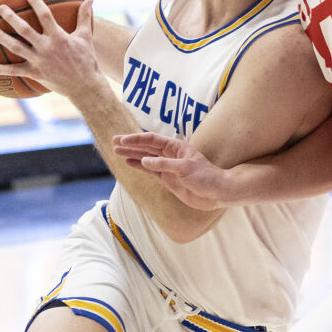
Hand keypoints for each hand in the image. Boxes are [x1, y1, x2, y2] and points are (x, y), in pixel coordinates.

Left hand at [0, 0, 99, 99]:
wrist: (85, 86)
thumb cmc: (86, 59)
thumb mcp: (86, 37)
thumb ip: (84, 17)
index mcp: (58, 37)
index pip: (45, 15)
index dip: (35, 2)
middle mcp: (46, 47)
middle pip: (25, 30)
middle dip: (11, 17)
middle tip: (0, 8)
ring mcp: (39, 61)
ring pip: (16, 47)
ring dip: (1, 38)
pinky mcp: (35, 73)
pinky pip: (14, 71)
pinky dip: (0, 70)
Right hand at [111, 132, 235, 209]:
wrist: (217, 192)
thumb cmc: (206, 177)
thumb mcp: (185, 169)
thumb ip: (164, 164)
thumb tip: (144, 160)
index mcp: (176, 147)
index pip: (152, 140)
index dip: (136, 139)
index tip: (122, 140)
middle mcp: (170, 155)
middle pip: (146, 147)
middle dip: (130, 144)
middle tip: (114, 142)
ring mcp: (168, 166)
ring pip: (146, 158)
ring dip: (132, 154)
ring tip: (117, 151)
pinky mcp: (168, 178)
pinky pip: (150, 170)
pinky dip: (140, 166)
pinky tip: (130, 163)